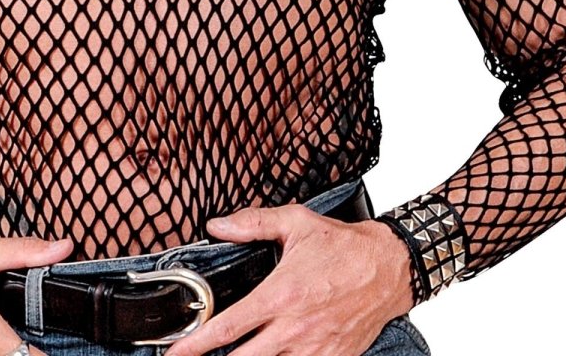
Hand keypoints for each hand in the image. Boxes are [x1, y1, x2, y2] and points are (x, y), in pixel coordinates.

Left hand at [162, 207, 413, 355]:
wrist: (389, 268)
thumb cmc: (343, 246)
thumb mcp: (295, 222)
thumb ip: (253, 222)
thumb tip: (217, 225)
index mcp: (280, 295)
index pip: (229, 326)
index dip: (197, 343)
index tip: (175, 353)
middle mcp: (294, 329)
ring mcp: (314, 350)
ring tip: (234, 355)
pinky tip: (273, 355)